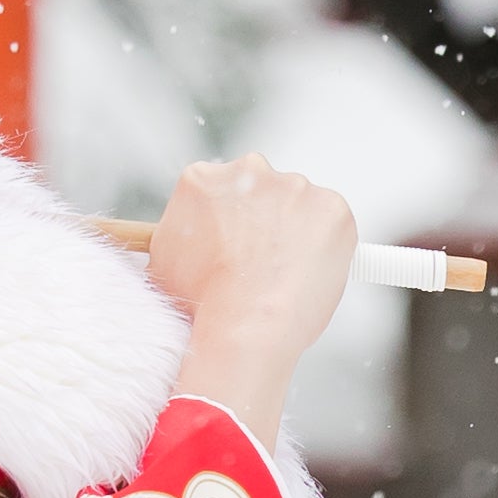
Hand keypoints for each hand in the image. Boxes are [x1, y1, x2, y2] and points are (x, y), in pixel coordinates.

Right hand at [152, 157, 357, 438]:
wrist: (243, 327)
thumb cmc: (199, 305)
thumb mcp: (165, 261)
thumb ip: (180, 235)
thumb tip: (188, 241)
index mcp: (203, 178)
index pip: (223, 190)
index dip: (231, 223)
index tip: (237, 247)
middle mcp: (249, 170)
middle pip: (263, 192)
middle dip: (265, 221)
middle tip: (264, 264)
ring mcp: (295, 186)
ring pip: (300, 207)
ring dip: (296, 234)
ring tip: (283, 278)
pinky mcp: (332, 207)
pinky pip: (332, 225)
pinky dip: (327, 248)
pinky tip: (307, 276)